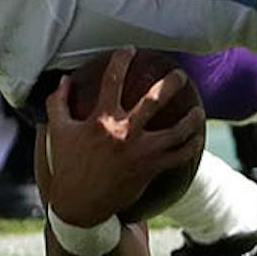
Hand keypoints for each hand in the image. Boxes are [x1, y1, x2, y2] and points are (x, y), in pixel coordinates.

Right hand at [41, 48, 205, 228]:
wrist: (78, 205)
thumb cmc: (67, 165)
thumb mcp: (58, 132)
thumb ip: (58, 103)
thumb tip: (64, 79)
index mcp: (101, 121)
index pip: (112, 81)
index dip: (121, 61)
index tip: (129, 50)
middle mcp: (124, 133)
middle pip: (155, 101)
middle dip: (171, 83)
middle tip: (180, 74)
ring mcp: (140, 152)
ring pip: (176, 132)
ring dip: (191, 119)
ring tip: (199, 111)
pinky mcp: (150, 169)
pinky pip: (178, 156)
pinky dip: (191, 146)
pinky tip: (197, 138)